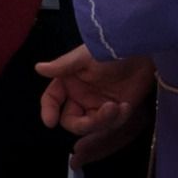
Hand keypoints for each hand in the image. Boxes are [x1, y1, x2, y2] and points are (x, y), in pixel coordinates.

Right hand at [34, 45, 154, 167]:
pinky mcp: (114, 112)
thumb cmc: (110, 51)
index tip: (50, 122)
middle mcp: (80, 96)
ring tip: (119, 106)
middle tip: (105, 112)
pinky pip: (110, 125)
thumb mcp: (85, 57)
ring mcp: (97, 105)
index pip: (52, 99)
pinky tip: (126, 106)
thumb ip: (62, 66)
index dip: (48, 110)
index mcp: (69, 82)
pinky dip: (119, 118)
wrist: (140, 53)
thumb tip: (38, 68)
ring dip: (106, 120)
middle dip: (86, 123)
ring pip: (93, 127)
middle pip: (71, 121)